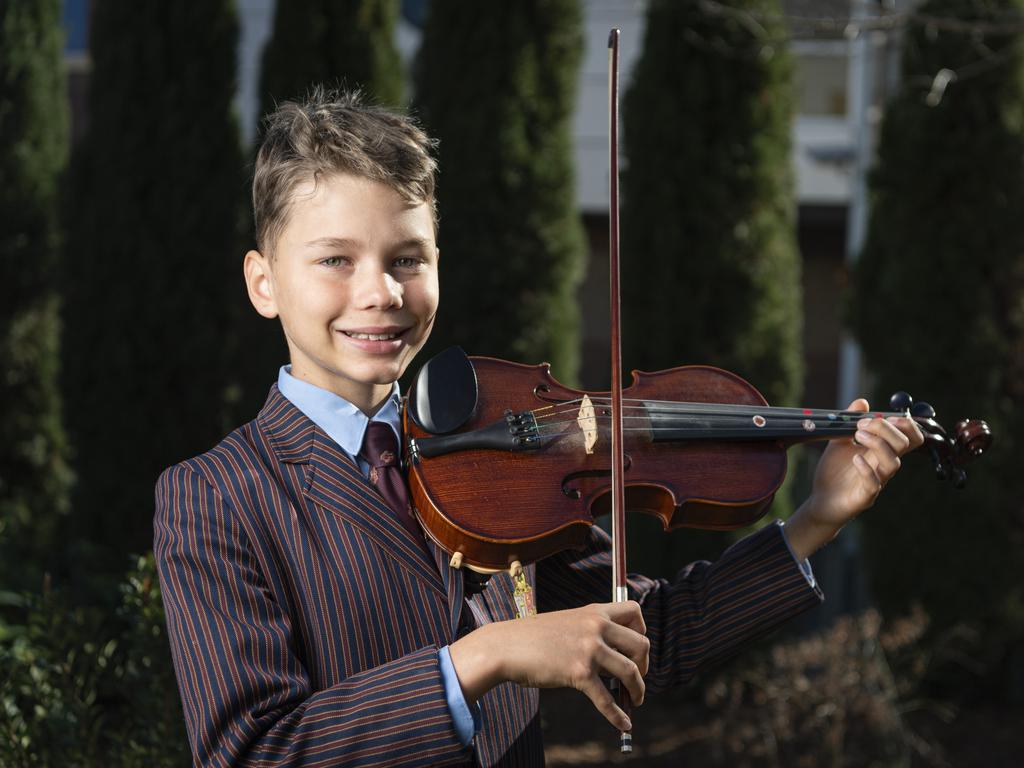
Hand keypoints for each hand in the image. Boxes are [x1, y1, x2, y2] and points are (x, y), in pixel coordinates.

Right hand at [448, 601, 647, 731]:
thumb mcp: (567, 624)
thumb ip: (590, 633)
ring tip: (636, 700)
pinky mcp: (579, 672)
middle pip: (641, 644)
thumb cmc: (533, 638)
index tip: (635, 649)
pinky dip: (618, 715)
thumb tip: (614, 660)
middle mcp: (595, 626)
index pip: (634, 610)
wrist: (506, 646)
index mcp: (593, 612)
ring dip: (639, 690)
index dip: (642, 630)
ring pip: (631, 671)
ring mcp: (589, 649)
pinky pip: (607, 698)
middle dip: (645, 665)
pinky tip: (624, 724)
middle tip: (637, 678)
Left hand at [785, 398, 923, 559]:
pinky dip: (867, 469)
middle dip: (886, 429)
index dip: (904, 423)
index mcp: (883, 450)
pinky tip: (855, 459)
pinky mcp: (865, 496)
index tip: (878, 416)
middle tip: (861, 425)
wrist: (821, 499)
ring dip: (878, 444)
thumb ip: (850, 422)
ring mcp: (878, 481)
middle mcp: (884, 465)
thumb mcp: (839, 441)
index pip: (911, 436)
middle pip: (905, 444)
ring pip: (894, 463)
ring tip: (858, 436)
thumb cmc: (834, 471)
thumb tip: (862, 402)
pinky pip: (875, 484)